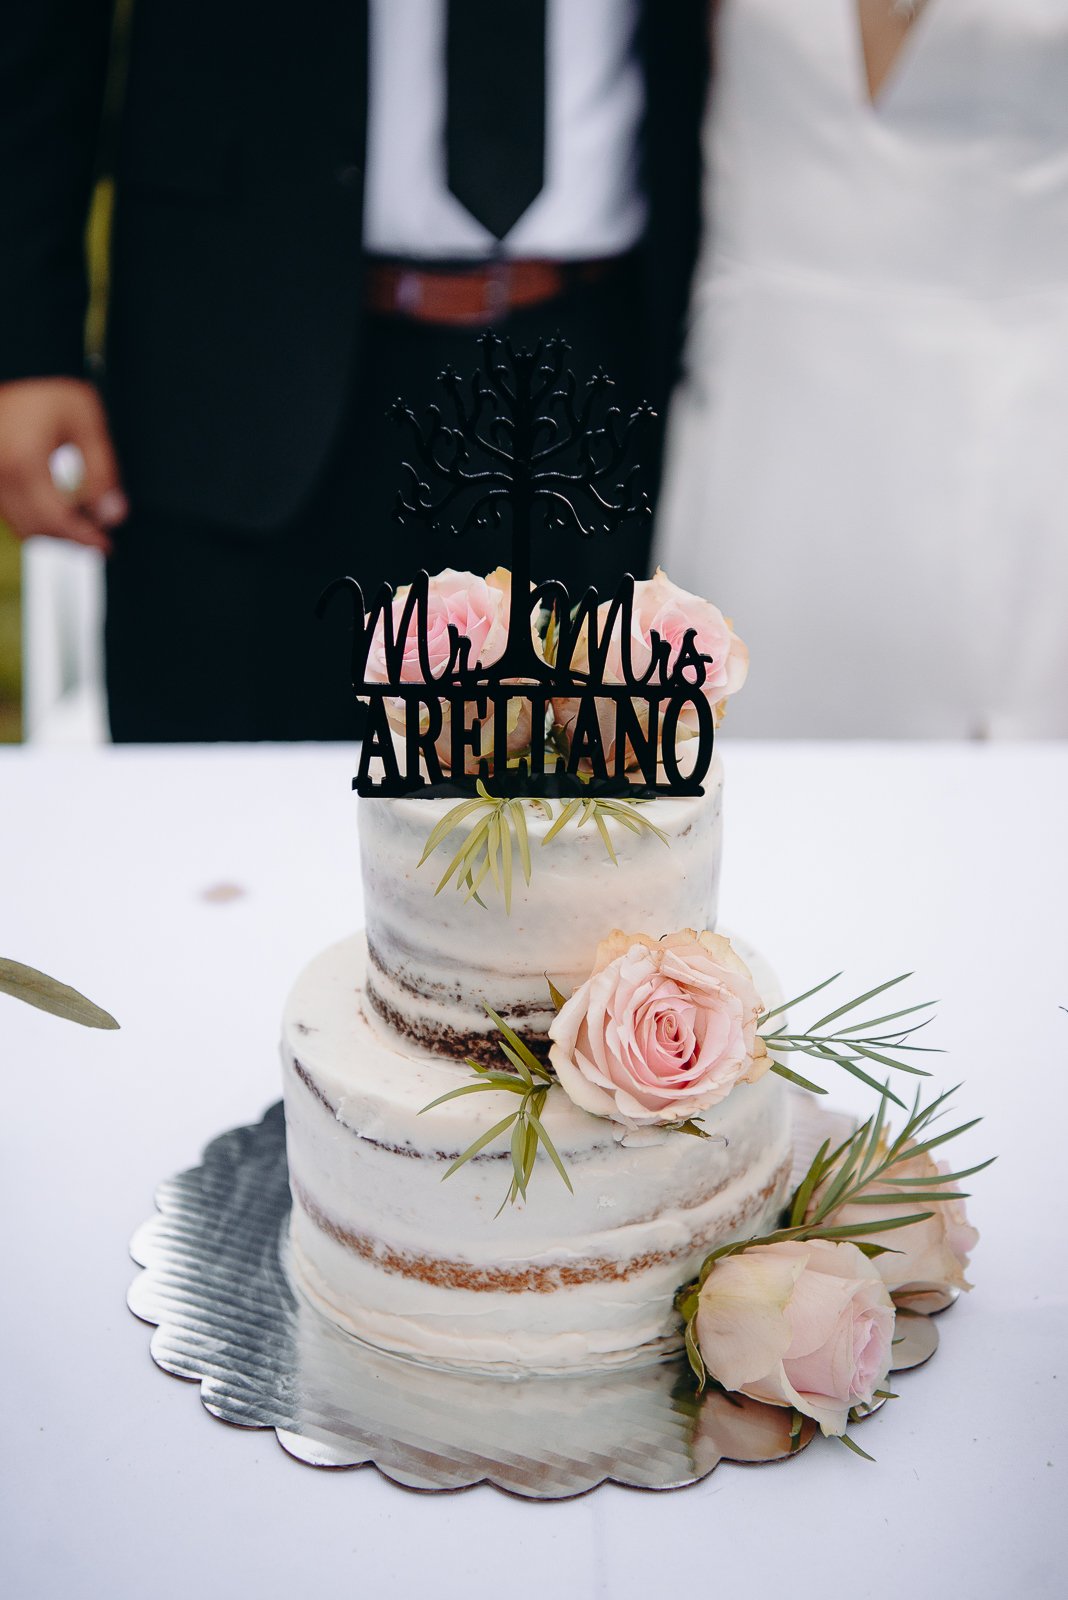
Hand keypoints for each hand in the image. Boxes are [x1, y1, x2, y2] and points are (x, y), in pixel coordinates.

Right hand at [0, 378, 127, 554]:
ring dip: (55, 532)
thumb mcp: (84, 418)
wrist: (9, 377)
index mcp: (23, 462)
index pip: (56, 520)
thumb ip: (102, 467)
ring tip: (83, 522)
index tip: (106, 545)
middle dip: (71, 539)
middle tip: (98, 536)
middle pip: (39, 530)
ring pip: (24, 526)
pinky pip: (13, 514)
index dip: (84, 538)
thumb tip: (113, 513)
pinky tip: (60, 510)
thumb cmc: (43, 393)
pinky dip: (38, 519)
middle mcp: (0, 476)